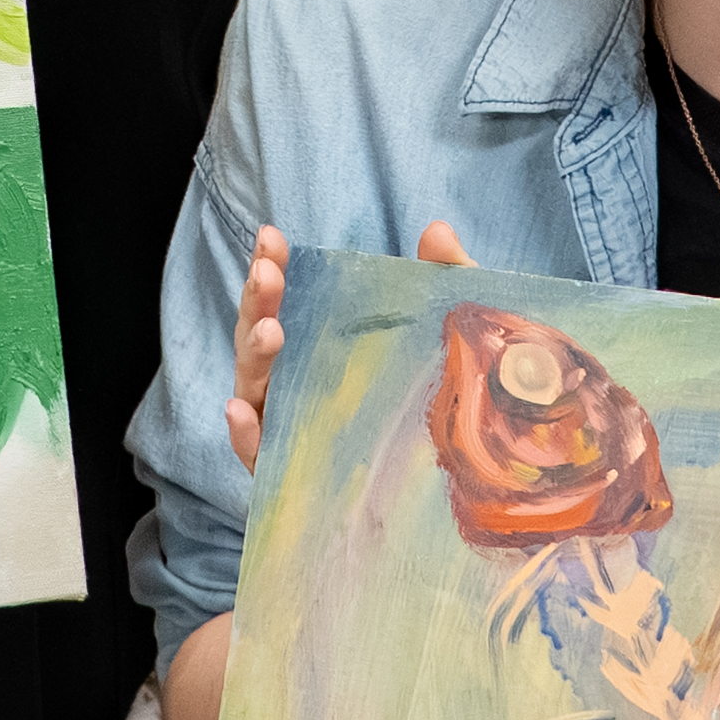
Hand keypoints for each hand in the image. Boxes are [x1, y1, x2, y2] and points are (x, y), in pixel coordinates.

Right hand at [220, 215, 469, 472]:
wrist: (478, 488)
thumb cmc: (453, 401)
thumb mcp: (458, 333)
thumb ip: (450, 279)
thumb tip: (435, 231)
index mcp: (325, 347)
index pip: (287, 303)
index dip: (274, 270)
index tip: (273, 239)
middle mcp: (301, 386)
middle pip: (263, 341)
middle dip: (258, 303)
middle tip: (268, 273)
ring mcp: (295, 431)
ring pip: (257, 391)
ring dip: (255, 357)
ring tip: (271, 331)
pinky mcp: (297, 479)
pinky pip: (260, 458)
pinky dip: (245, 435)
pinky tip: (242, 410)